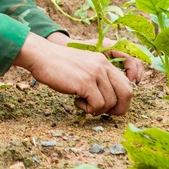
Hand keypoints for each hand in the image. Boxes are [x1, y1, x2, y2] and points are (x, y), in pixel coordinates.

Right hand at [14, 32, 135, 115]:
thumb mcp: (84, 67)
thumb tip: (109, 101)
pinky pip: (97, 104)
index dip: (121, 100)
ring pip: (111, 102)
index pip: (126, 84)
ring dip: (98, 109)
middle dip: (119, 109)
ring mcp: (95, 73)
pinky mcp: (85, 82)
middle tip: (103, 112)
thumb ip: (97, 79)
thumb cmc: (58, 65)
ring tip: (83, 104)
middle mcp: (103, 66)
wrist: (41, 56)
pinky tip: (77, 102)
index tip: (109, 106)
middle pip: (126, 93)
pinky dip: (88, 109)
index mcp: (104, 62)